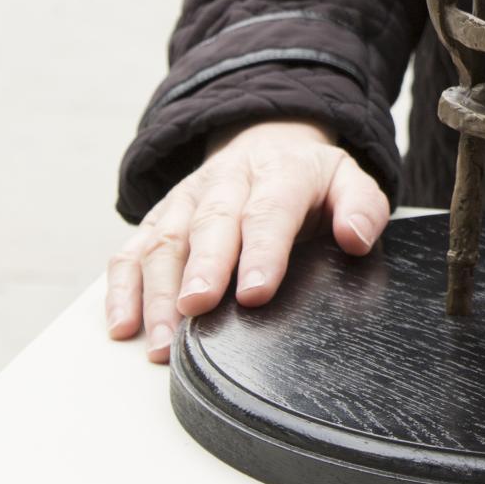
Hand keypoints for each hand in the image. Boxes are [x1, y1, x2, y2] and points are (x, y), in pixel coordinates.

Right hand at [105, 120, 389, 362]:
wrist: (265, 141)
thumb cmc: (307, 180)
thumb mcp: (348, 180)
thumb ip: (363, 206)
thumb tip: (356, 238)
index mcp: (279, 173)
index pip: (269, 210)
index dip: (262, 251)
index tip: (256, 293)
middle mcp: (226, 182)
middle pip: (210, 224)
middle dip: (202, 268)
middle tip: (196, 309)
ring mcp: (186, 200)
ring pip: (165, 241)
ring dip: (158, 292)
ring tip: (161, 342)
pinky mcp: (158, 220)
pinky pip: (131, 251)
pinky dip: (121, 289)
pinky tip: (122, 326)